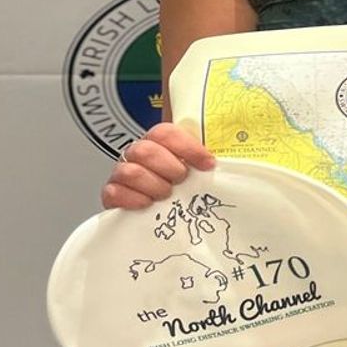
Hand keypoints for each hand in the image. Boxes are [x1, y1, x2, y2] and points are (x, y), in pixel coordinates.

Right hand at [101, 122, 215, 209]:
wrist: (161, 213)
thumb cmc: (184, 185)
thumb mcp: (199, 165)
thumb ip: (209, 153)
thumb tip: (234, 145)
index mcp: (160, 141)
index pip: (166, 132)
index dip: (188, 147)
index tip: (207, 163)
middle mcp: (139, 153)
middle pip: (145, 150)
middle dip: (170, 167)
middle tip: (182, 179)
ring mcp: (122, 172)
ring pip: (130, 171)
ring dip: (154, 185)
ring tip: (167, 194)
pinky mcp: (112, 194)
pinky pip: (114, 192)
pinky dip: (133, 199)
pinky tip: (148, 204)